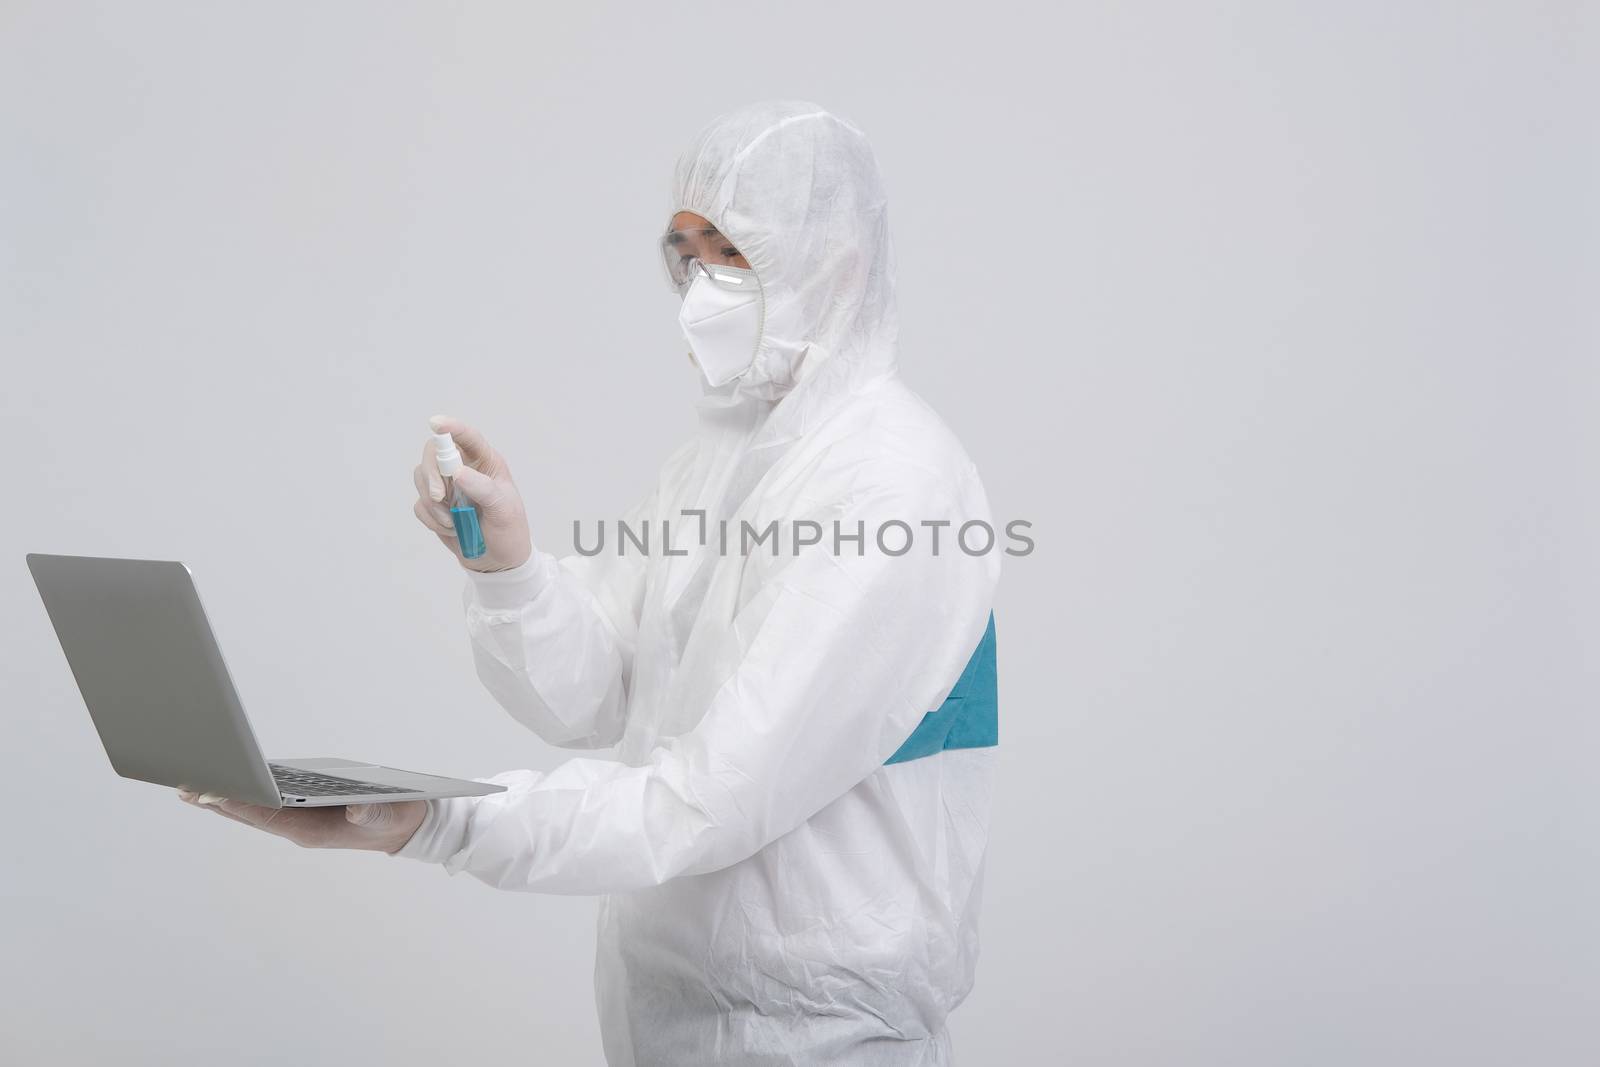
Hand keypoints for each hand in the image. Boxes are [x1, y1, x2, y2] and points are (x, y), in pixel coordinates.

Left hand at [179, 790, 426, 853]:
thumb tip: (356, 809)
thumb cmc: (395, 821)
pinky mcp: (303, 811)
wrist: (404, 829)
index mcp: (313, 832)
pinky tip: (231, 785)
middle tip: (186, 791)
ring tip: (194, 788)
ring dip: (226, 799)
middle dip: (220, 802)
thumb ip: (373, 813)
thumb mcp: (389, 816)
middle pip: (251, 815)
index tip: (214, 793)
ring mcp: (299, 820)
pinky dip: (246, 793)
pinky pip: (267, 804)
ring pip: (254, 810)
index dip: (241, 804)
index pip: (269, 817)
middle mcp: (299, 828)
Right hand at [412, 414, 533, 572]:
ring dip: (433, 503)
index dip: (451, 427)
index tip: (436, 424)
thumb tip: (457, 472)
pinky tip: (451, 528)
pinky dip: (431, 519)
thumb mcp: (504, 509)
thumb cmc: (508, 529)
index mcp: (485, 462)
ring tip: (455, 522)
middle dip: (431, 474)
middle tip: (439, 496)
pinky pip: (419, 504)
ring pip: (421, 478)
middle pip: (432, 454)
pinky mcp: (434, 505)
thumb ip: (483, 488)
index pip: (467, 438)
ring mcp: (446, 486)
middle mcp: (463, 468)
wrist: (498, 560)